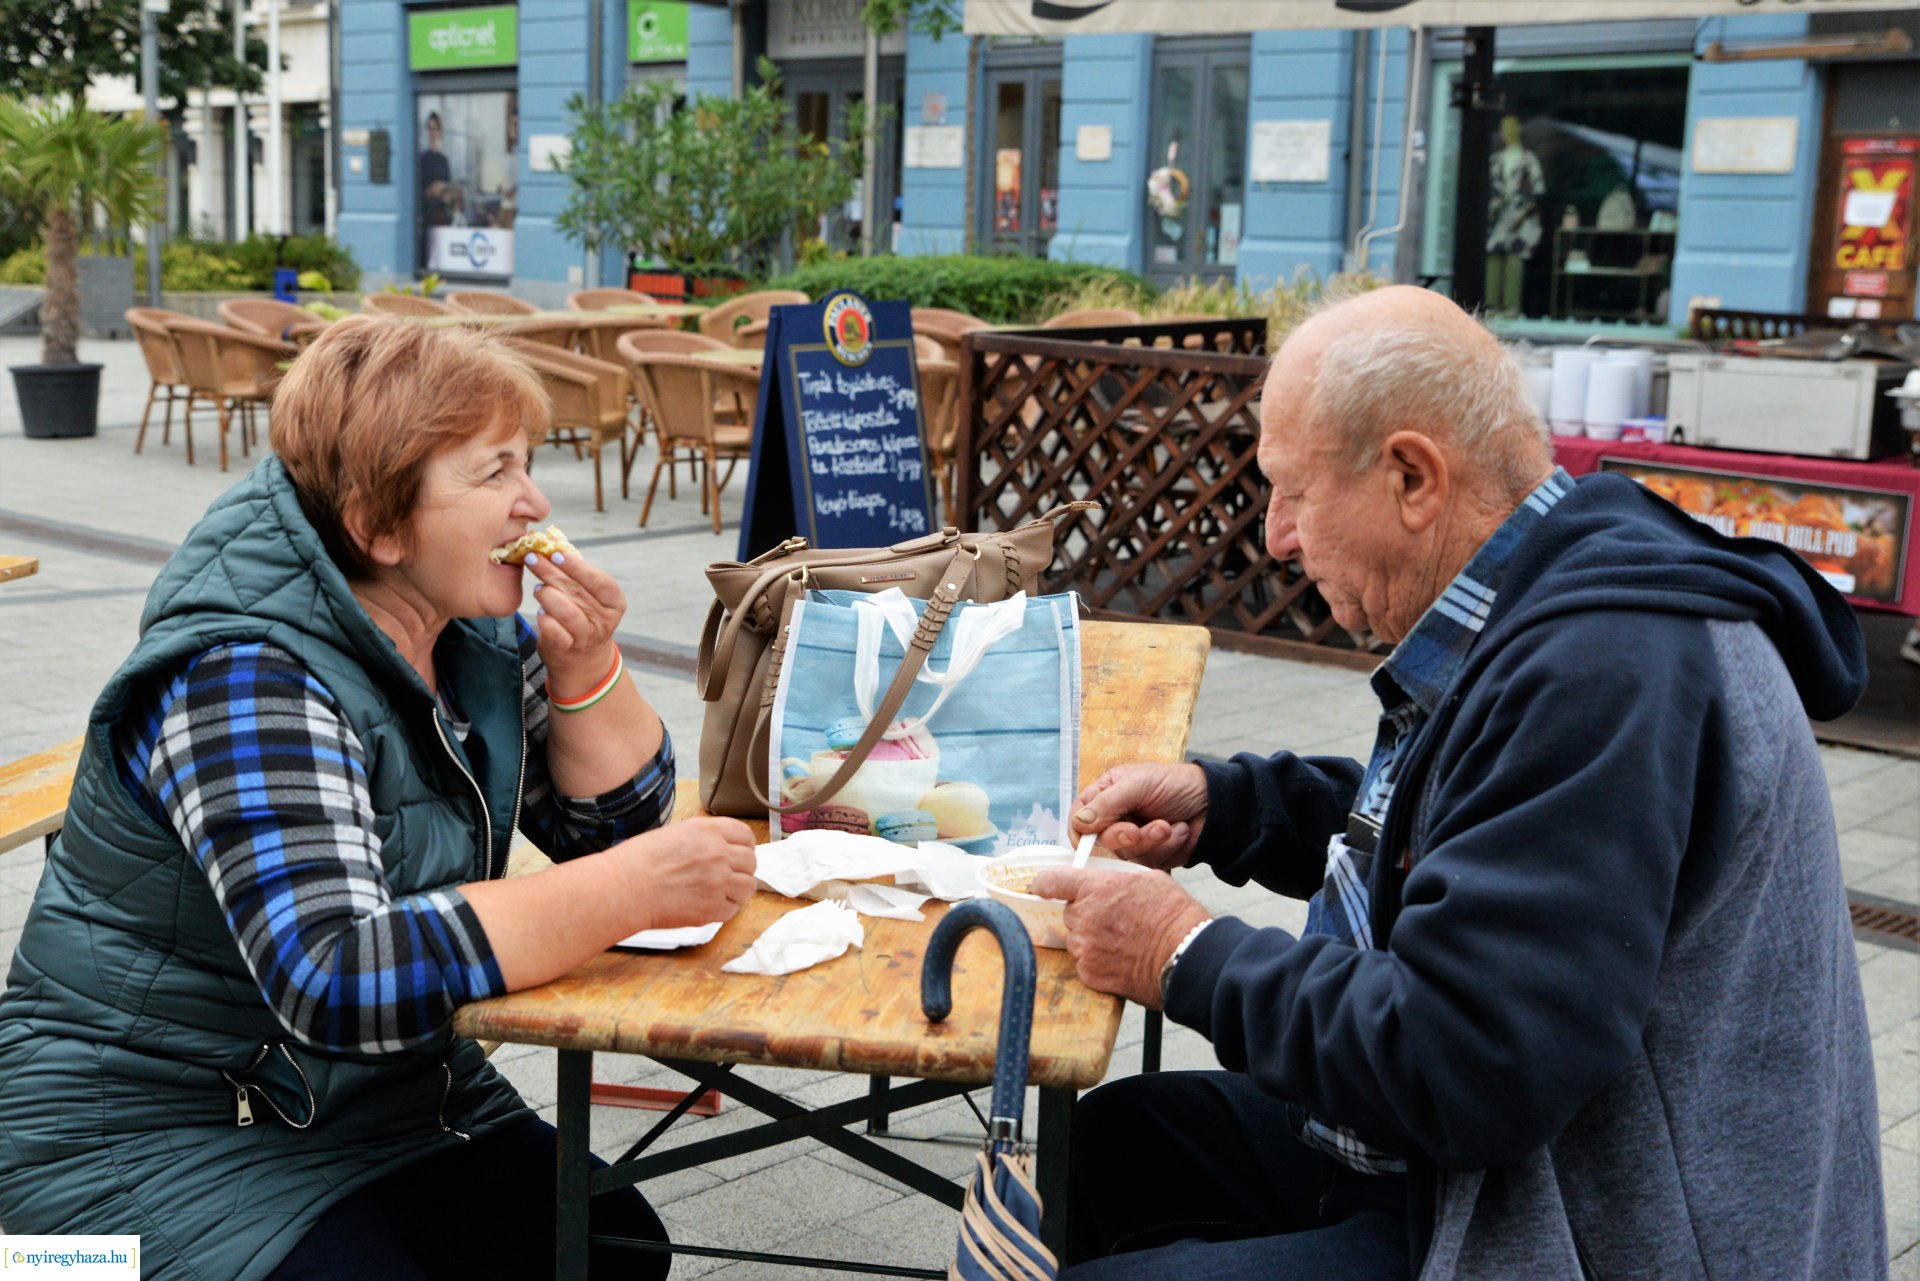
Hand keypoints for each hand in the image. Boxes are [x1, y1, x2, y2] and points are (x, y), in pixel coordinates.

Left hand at [527, 549, 626, 693]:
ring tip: (538, 588)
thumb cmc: (583, 617)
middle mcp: (605, 620)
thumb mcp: (590, 597)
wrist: (583, 661)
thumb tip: (554, 544)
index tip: (556, 553)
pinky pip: (554, 632)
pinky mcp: (567, 650)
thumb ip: (578, 575)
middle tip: (533, 558)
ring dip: (548, 595)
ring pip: (566, 611)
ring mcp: (587, 637)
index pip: (599, 581)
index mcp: (615, 603)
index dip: (577, 566)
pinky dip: (545, 619)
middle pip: (577, 592)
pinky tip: (541, 612)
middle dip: (552, 572)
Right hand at [618, 817, 757, 929]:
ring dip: (737, 890)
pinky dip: (724, 909)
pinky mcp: (712, 908)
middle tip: (728, 875)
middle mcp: (717, 854)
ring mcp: (718, 882)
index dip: (744, 846)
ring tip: (720, 892)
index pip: (745, 835)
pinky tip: (708, 905)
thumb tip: (722, 848)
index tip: (740, 853)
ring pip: (748, 887)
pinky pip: (733, 909)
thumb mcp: (675, 834)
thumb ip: (703, 839)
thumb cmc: (638, 861)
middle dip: (742, 869)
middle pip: (751, 861)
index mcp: (707, 831)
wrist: (624, 888)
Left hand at [1028, 867, 1210, 1009]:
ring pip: (1078, 940)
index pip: (1052, 881)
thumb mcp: (1148, 880)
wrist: (1186, 956)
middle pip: (1070, 913)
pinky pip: (1085, 963)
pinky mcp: (1090, 974)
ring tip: (1124, 943)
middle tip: (1115, 920)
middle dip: (1087, 915)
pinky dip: (1099, 962)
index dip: (1044, 883)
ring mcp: (1085, 948)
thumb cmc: (1174, 915)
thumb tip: (1108, 883)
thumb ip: (1117, 880)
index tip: (1041, 887)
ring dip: (1092, 940)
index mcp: (1095, 888)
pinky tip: (1122, 960)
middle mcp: (1084, 917)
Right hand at [1069, 763, 1207, 870]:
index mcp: (1107, 794)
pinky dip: (1166, 848)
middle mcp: (1117, 817)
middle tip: (1141, 830)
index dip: (1080, 831)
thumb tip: (1078, 822)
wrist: (1216, 803)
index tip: (1087, 841)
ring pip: (1126, 854)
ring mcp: (1134, 838)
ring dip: (1151, 841)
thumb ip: (1107, 803)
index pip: (1079, 816)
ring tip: (1169, 826)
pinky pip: (1147, 863)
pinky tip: (1179, 831)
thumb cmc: (1177, 784)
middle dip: (1125, 836)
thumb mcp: (1139, 784)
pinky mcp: (1152, 855)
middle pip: (1101, 841)